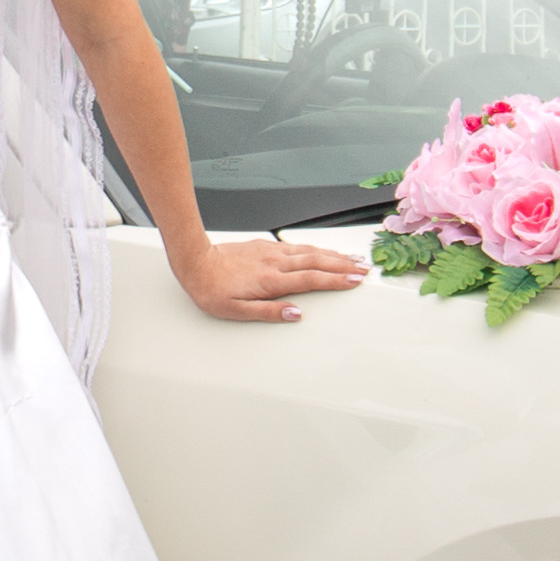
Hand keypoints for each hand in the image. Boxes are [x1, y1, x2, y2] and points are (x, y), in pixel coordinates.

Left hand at [169, 234, 368, 325]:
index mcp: (271, 280)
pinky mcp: (263, 245)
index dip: (336, 279)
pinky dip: (314, 248)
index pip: (311, 279)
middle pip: (316, 262)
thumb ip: (268, 312)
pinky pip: (296, 246)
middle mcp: (274, 263)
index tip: (356, 280)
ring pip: (308, 251)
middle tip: (364, 267)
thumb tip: (296, 314)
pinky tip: (321, 250)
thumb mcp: (236, 311)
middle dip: (343, 265)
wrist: (195, 261)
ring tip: (351, 257)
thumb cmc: (211, 289)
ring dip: (332, 254)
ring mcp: (270, 252)